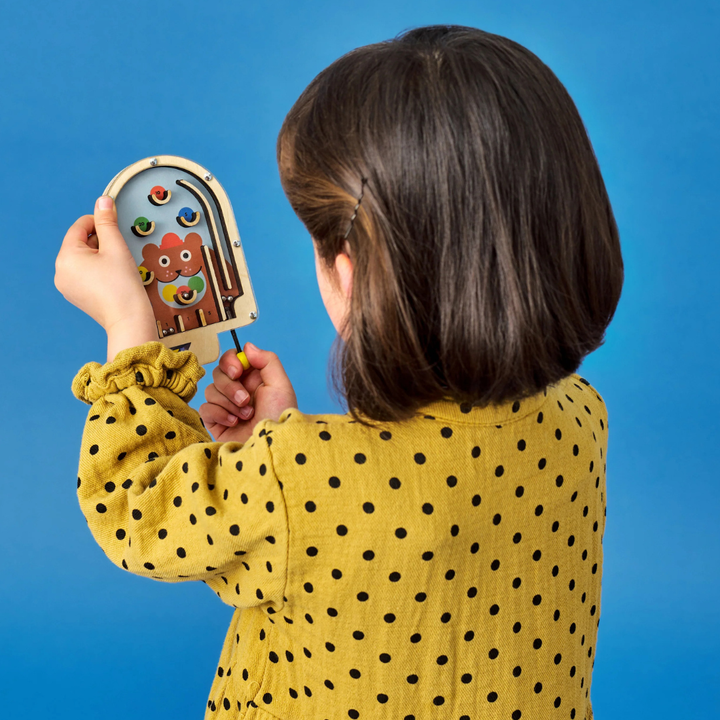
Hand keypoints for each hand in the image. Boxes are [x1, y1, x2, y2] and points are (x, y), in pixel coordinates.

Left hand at [55, 197, 156, 360]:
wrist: (128, 319)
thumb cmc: (123, 284)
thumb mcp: (116, 247)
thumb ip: (107, 222)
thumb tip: (103, 200)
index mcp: (67, 256)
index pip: (79, 227)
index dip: (98, 222)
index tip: (115, 226)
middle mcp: (60, 271)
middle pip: (79, 243)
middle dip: (99, 242)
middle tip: (119, 251)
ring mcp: (66, 285)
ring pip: (82, 259)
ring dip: (98, 256)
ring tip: (117, 266)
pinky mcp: (75, 296)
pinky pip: (83, 274)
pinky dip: (96, 270)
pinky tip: (112, 278)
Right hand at [199, 343, 297, 442]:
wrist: (270, 449)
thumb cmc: (280, 418)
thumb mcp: (281, 385)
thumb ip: (267, 360)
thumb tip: (247, 346)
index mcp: (253, 379)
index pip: (231, 359)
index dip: (230, 361)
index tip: (237, 371)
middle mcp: (238, 391)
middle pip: (218, 373)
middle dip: (230, 386)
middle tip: (245, 400)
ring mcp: (226, 407)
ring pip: (210, 390)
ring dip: (229, 403)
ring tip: (246, 416)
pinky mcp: (216, 422)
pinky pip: (205, 408)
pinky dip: (219, 414)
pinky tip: (234, 423)